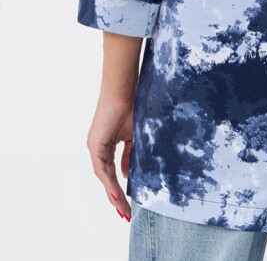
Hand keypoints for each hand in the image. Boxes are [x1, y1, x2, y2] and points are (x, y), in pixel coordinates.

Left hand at [87, 93, 134, 220]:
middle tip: (126, 214)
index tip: (128, 203)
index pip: (113, 172)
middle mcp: (98, 148)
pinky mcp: (95, 144)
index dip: (120, 188)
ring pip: (104, 177)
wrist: (123, 88)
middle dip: (116, 197)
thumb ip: (130, 154)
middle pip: (107, 178)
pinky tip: (117, 194)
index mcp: (107, 145)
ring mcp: (95, 146)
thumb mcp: (134, 135)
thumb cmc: (132, 104)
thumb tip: (126, 174)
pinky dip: (110, 182)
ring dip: (113, 194)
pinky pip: (102, 169)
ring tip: (123, 210)